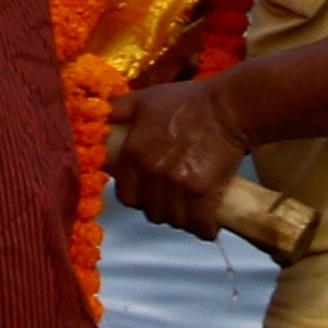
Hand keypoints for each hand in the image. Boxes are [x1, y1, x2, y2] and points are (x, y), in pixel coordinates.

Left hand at [111, 69, 252, 237]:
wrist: (228, 108)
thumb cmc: (189, 102)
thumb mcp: (145, 99)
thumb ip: (118, 110)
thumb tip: (100, 119)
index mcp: (134, 153)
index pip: (126, 196)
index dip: (137, 197)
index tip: (146, 194)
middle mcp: (152, 173)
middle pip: (151, 211)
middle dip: (160, 208)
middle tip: (171, 200)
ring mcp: (178, 185)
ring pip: (174, 219)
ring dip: (181, 218)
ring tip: (189, 209)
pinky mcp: (204, 193)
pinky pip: (200, 224)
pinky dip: (204, 228)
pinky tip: (207, 224)